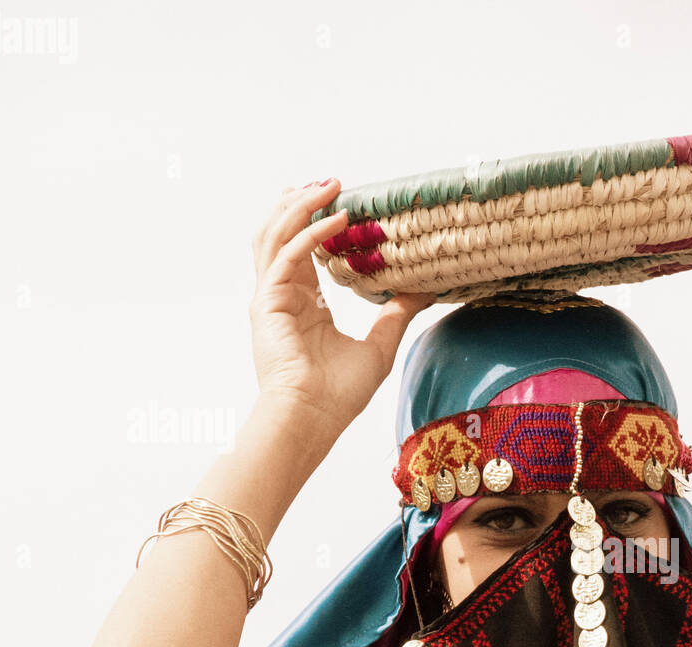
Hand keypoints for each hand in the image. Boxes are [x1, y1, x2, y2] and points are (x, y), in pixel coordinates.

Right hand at [248, 180, 435, 434]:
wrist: (312, 419)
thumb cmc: (338, 395)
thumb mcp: (380, 346)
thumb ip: (397, 314)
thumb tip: (424, 289)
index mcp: (302, 305)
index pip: (305, 251)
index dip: (321, 224)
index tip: (347, 204)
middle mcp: (282, 296)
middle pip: (282, 234)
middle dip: (303, 203)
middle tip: (333, 183)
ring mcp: (270, 297)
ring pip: (275, 235)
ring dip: (300, 206)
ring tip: (329, 187)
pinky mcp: (268, 302)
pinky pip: (288, 255)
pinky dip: (311, 233)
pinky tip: (338, 220)